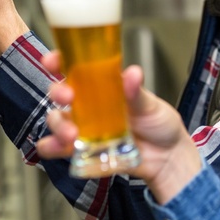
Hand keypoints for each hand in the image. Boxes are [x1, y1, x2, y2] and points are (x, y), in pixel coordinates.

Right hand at [36, 53, 202, 202]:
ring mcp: (83, 127)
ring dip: (57, 124)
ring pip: (56, 120)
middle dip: (57, 92)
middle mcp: (88, 104)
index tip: (52, 61)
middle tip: (68, 97)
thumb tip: (133, 73)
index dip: (58, 61)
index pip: (74, 67)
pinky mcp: (82, 150)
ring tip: (71, 134)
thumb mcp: (151, 104)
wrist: (167, 158)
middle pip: (59, 93)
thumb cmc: (158, 124)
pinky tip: (58, 148)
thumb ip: (137, 92)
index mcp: (102, 85)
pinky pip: (57, 148)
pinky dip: (52, 148)